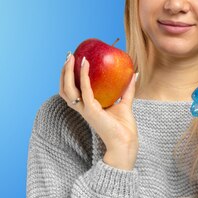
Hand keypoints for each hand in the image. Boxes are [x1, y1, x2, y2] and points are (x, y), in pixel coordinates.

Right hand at [59, 53, 138, 169]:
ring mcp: (85, 109)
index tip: (73, 61)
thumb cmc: (124, 127)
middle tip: (69, 56)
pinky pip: (85, 90)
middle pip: (65, 89)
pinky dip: (84, 76)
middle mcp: (82, 108)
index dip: (68, 76)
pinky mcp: (91, 110)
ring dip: (67, 72)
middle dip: (63, 72)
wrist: (126, 141)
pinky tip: (86, 64)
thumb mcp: (125, 103)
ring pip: (68, 89)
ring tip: (72, 57)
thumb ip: (127, 89)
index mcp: (87, 106)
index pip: (71, 90)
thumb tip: (134, 74)